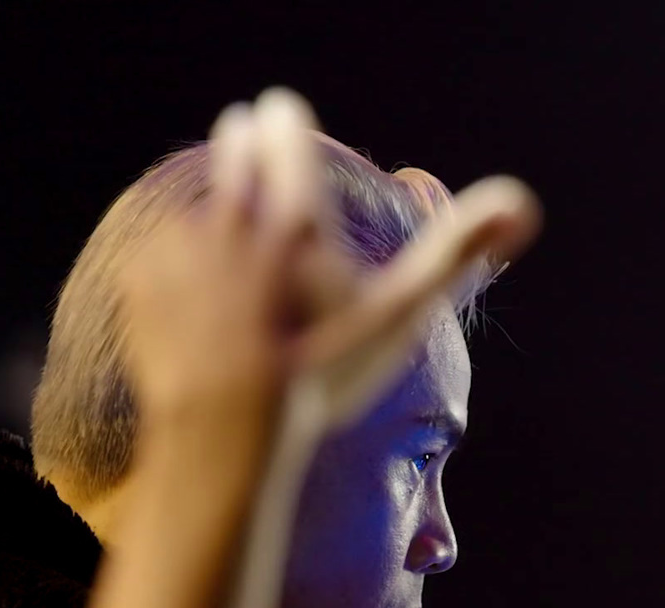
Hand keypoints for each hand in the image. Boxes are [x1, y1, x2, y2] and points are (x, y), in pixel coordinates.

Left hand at [121, 88, 540, 430]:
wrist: (224, 438)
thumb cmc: (323, 376)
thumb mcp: (399, 316)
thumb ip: (459, 252)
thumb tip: (524, 203)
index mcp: (292, 218)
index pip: (282, 136)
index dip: (284, 123)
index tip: (281, 113)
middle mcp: (230, 220)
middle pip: (233, 152)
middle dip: (243, 146)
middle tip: (250, 145)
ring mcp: (178, 247)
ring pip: (199, 203)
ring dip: (214, 209)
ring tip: (236, 245)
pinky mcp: (140, 276)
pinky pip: (161, 247)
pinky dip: (180, 261)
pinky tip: (201, 297)